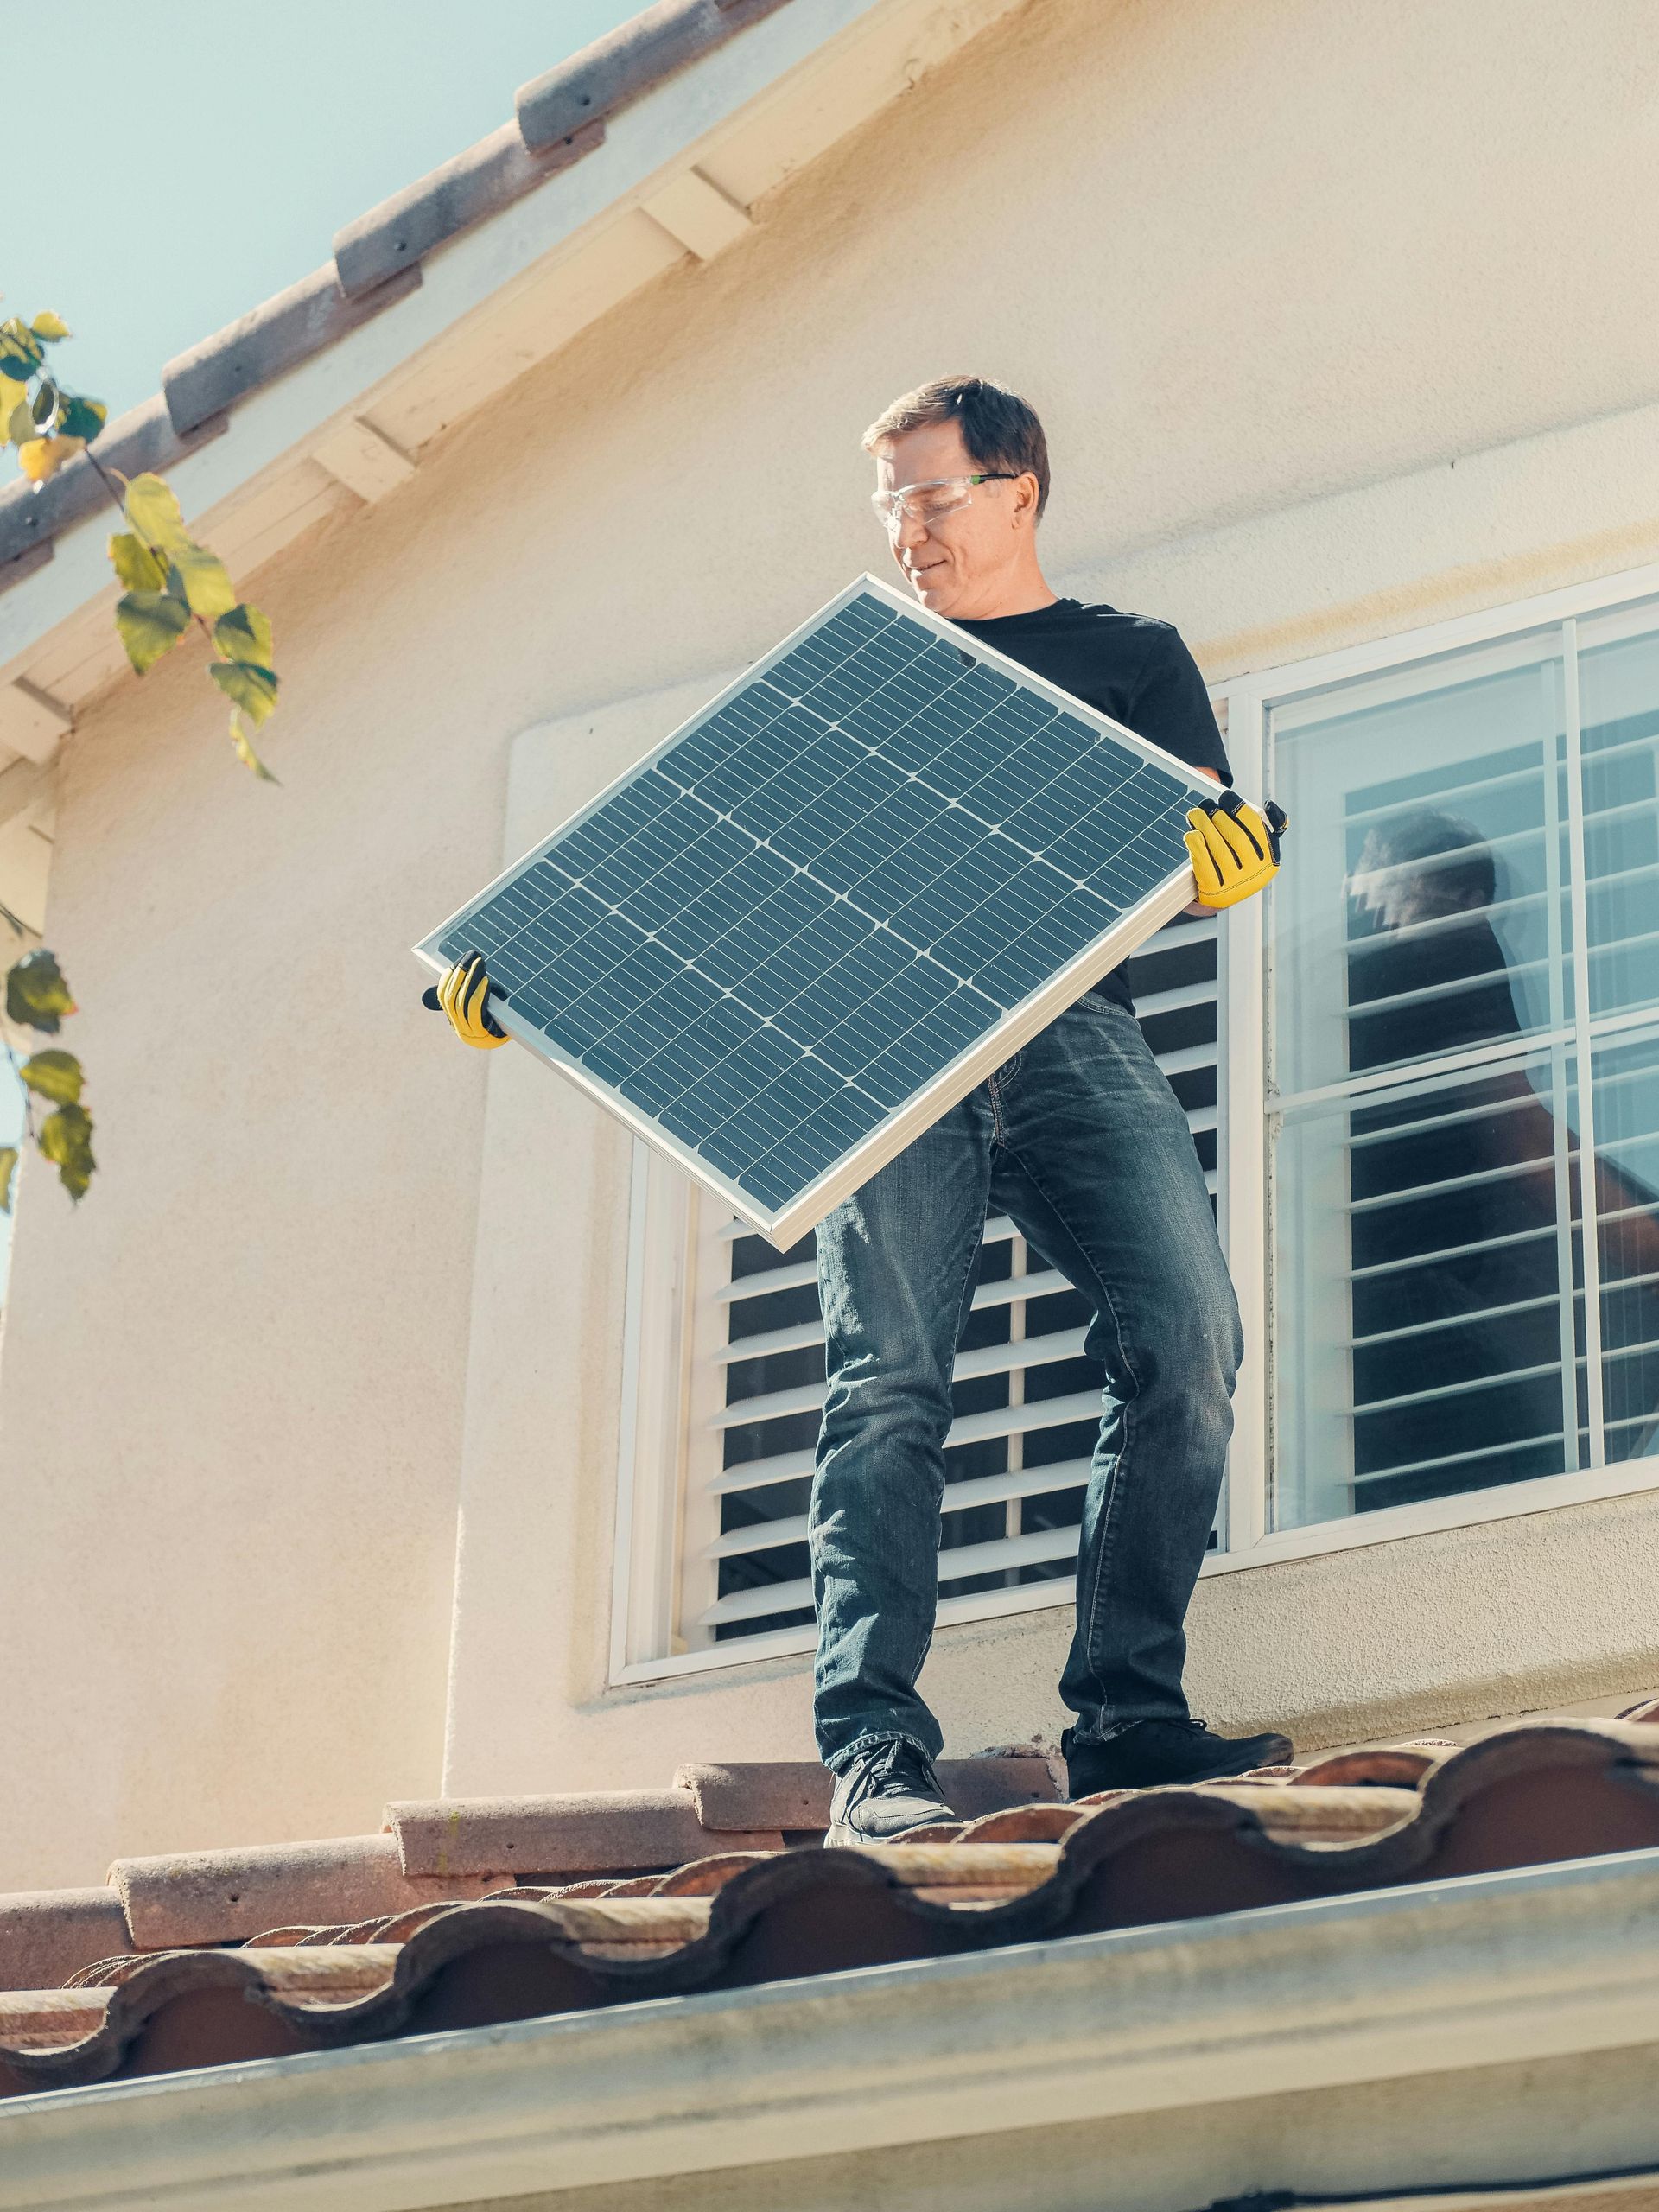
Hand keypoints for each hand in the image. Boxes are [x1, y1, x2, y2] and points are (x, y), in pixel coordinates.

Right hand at [421, 951, 507, 1048]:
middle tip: (468, 958)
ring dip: (469, 980)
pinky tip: (485, 980)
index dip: (446, 980)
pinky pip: (475, 1010)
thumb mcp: (483, 1004)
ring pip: (461, 1002)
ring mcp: (468, 1031)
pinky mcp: (481, 1032)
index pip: (443, 997)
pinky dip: (478, 993)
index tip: (453, 965)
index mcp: (455, 1019)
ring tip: (478, 964)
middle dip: (459, 975)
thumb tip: (457, 970)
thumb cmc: (499, 1019)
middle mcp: (458, 1026)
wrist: (515, 1039)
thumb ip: (470, 992)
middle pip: (451, 997)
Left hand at [1185, 793, 1287, 909]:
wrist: (1215, 898)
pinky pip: (1204, 863)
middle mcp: (1256, 875)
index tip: (1225, 797)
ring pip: (1219, 848)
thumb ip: (1264, 827)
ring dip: (1205, 826)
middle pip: (1236, 837)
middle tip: (1206, 804)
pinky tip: (1192, 834)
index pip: (1256, 828)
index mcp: (1270, 861)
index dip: (1239, 809)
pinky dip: (1197, 845)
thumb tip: (1269, 806)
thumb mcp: (1254, 848)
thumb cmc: (1235, 864)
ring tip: (1195, 814)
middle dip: (1219, 816)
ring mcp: (1236, 886)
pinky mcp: (1215, 893)